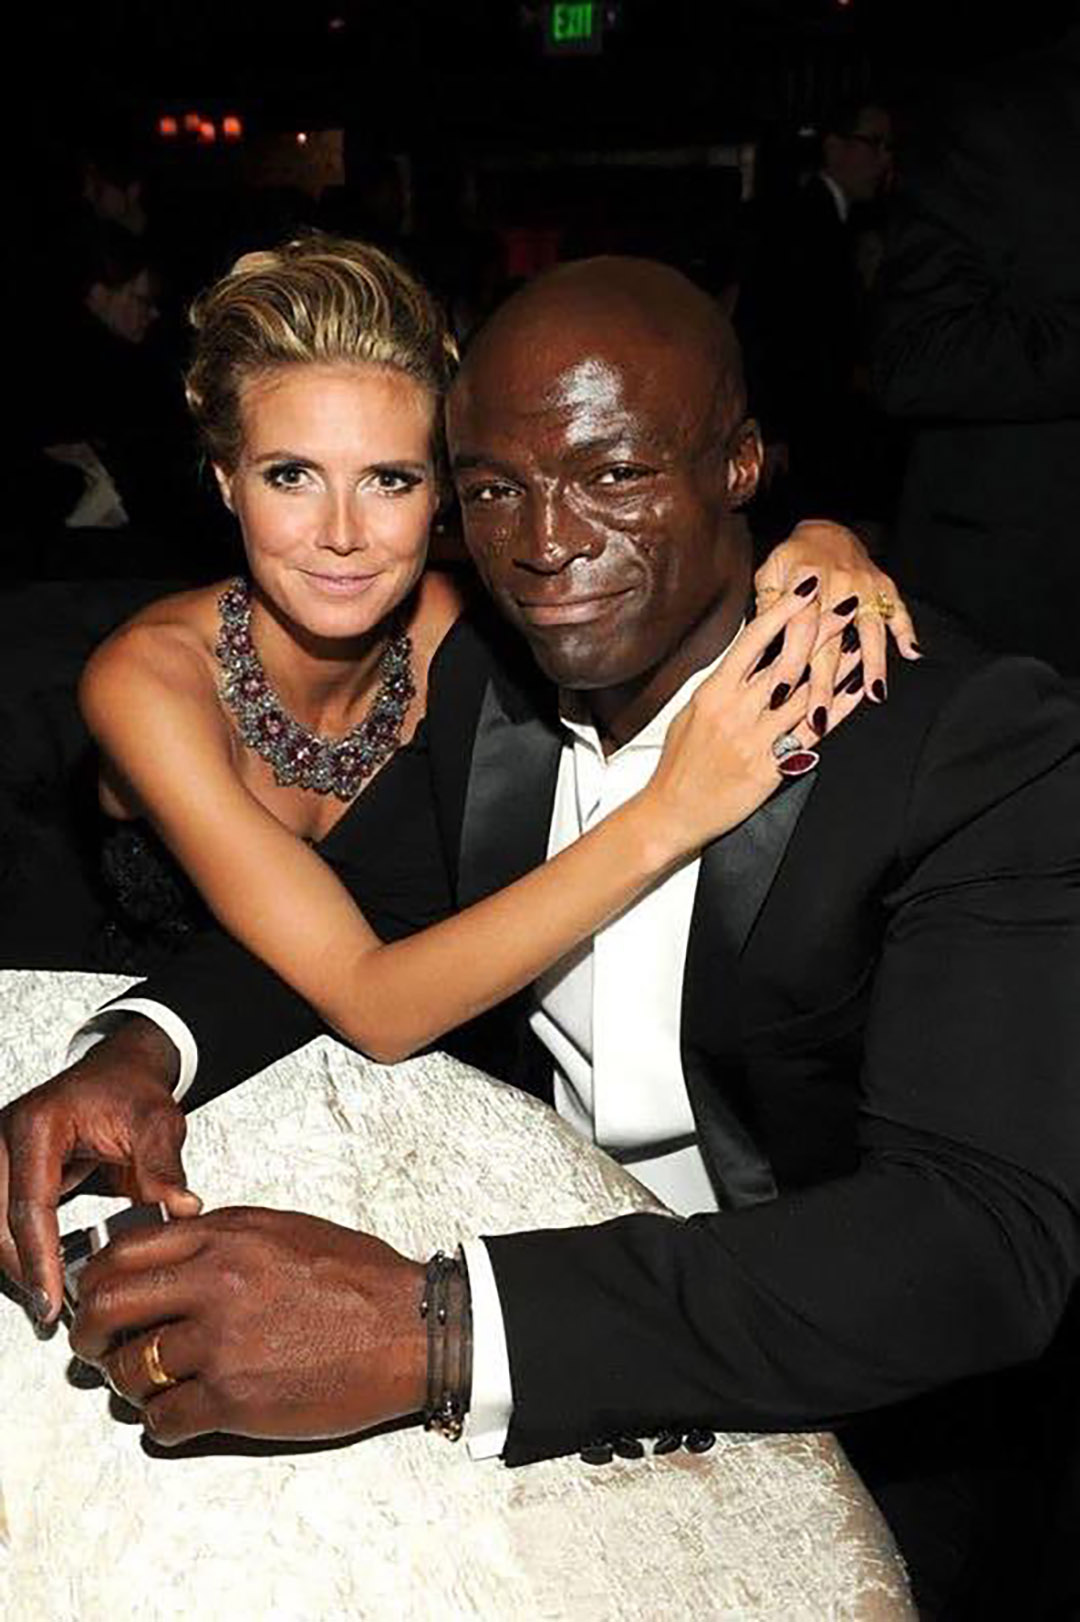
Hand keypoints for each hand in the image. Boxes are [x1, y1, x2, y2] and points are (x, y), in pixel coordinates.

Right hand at [0, 1017, 198, 1322]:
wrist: (121, 1072)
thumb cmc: (134, 1091)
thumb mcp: (157, 1124)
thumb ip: (164, 1168)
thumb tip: (183, 1208)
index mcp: (38, 1127)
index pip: (29, 1206)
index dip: (39, 1259)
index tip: (51, 1300)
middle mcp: (7, 1140)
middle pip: (0, 1223)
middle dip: (23, 1272)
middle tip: (51, 1311)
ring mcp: (1, 1156)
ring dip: (19, 1264)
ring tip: (51, 1299)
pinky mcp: (7, 1172)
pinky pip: (4, 1220)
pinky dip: (22, 1249)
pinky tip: (46, 1273)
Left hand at [69, 1208, 427, 1445]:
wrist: (410, 1329)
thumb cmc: (361, 1279)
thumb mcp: (285, 1229)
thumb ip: (224, 1235)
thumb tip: (176, 1250)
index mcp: (226, 1238)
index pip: (124, 1253)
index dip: (98, 1280)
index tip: (98, 1296)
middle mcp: (214, 1284)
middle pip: (108, 1308)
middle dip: (90, 1334)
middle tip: (95, 1348)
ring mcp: (221, 1344)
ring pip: (129, 1370)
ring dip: (129, 1384)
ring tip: (147, 1386)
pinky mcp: (234, 1400)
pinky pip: (163, 1420)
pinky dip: (162, 1423)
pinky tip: (181, 1415)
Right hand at [646, 574, 865, 851]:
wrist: (672, 812)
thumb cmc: (680, 763)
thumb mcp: (692, 714)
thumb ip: (720, 687)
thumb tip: (743, 658)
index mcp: (714, 692)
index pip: (753, 641)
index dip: (781, 611)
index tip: (804, 588)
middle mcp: (736, 710)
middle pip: (787, 661)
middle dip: (820, 630)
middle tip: (845, 604)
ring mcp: (755, 739)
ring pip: (805, 694)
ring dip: (836, 667)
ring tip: (861, 642)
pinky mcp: (770, 767)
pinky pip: (812, 734)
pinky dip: (836, 710)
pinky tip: (855, 692)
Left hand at [755, 520, 918, 736]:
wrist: (826, 529)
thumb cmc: (792, 559)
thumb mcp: (769, 575)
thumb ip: (766, 608)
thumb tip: (758, 644)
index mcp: (804, 581)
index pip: (798, 628)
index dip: (790, 662)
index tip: (780, 694)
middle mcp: (838, 584)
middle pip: (832, 641)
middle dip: (825, 683)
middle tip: (818, 717)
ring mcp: (865, 586)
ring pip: (870, 630)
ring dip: (873, 663)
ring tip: (875, 692)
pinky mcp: (884, 587)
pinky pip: (899, 611)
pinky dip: (906, 631)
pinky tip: (911, 653)